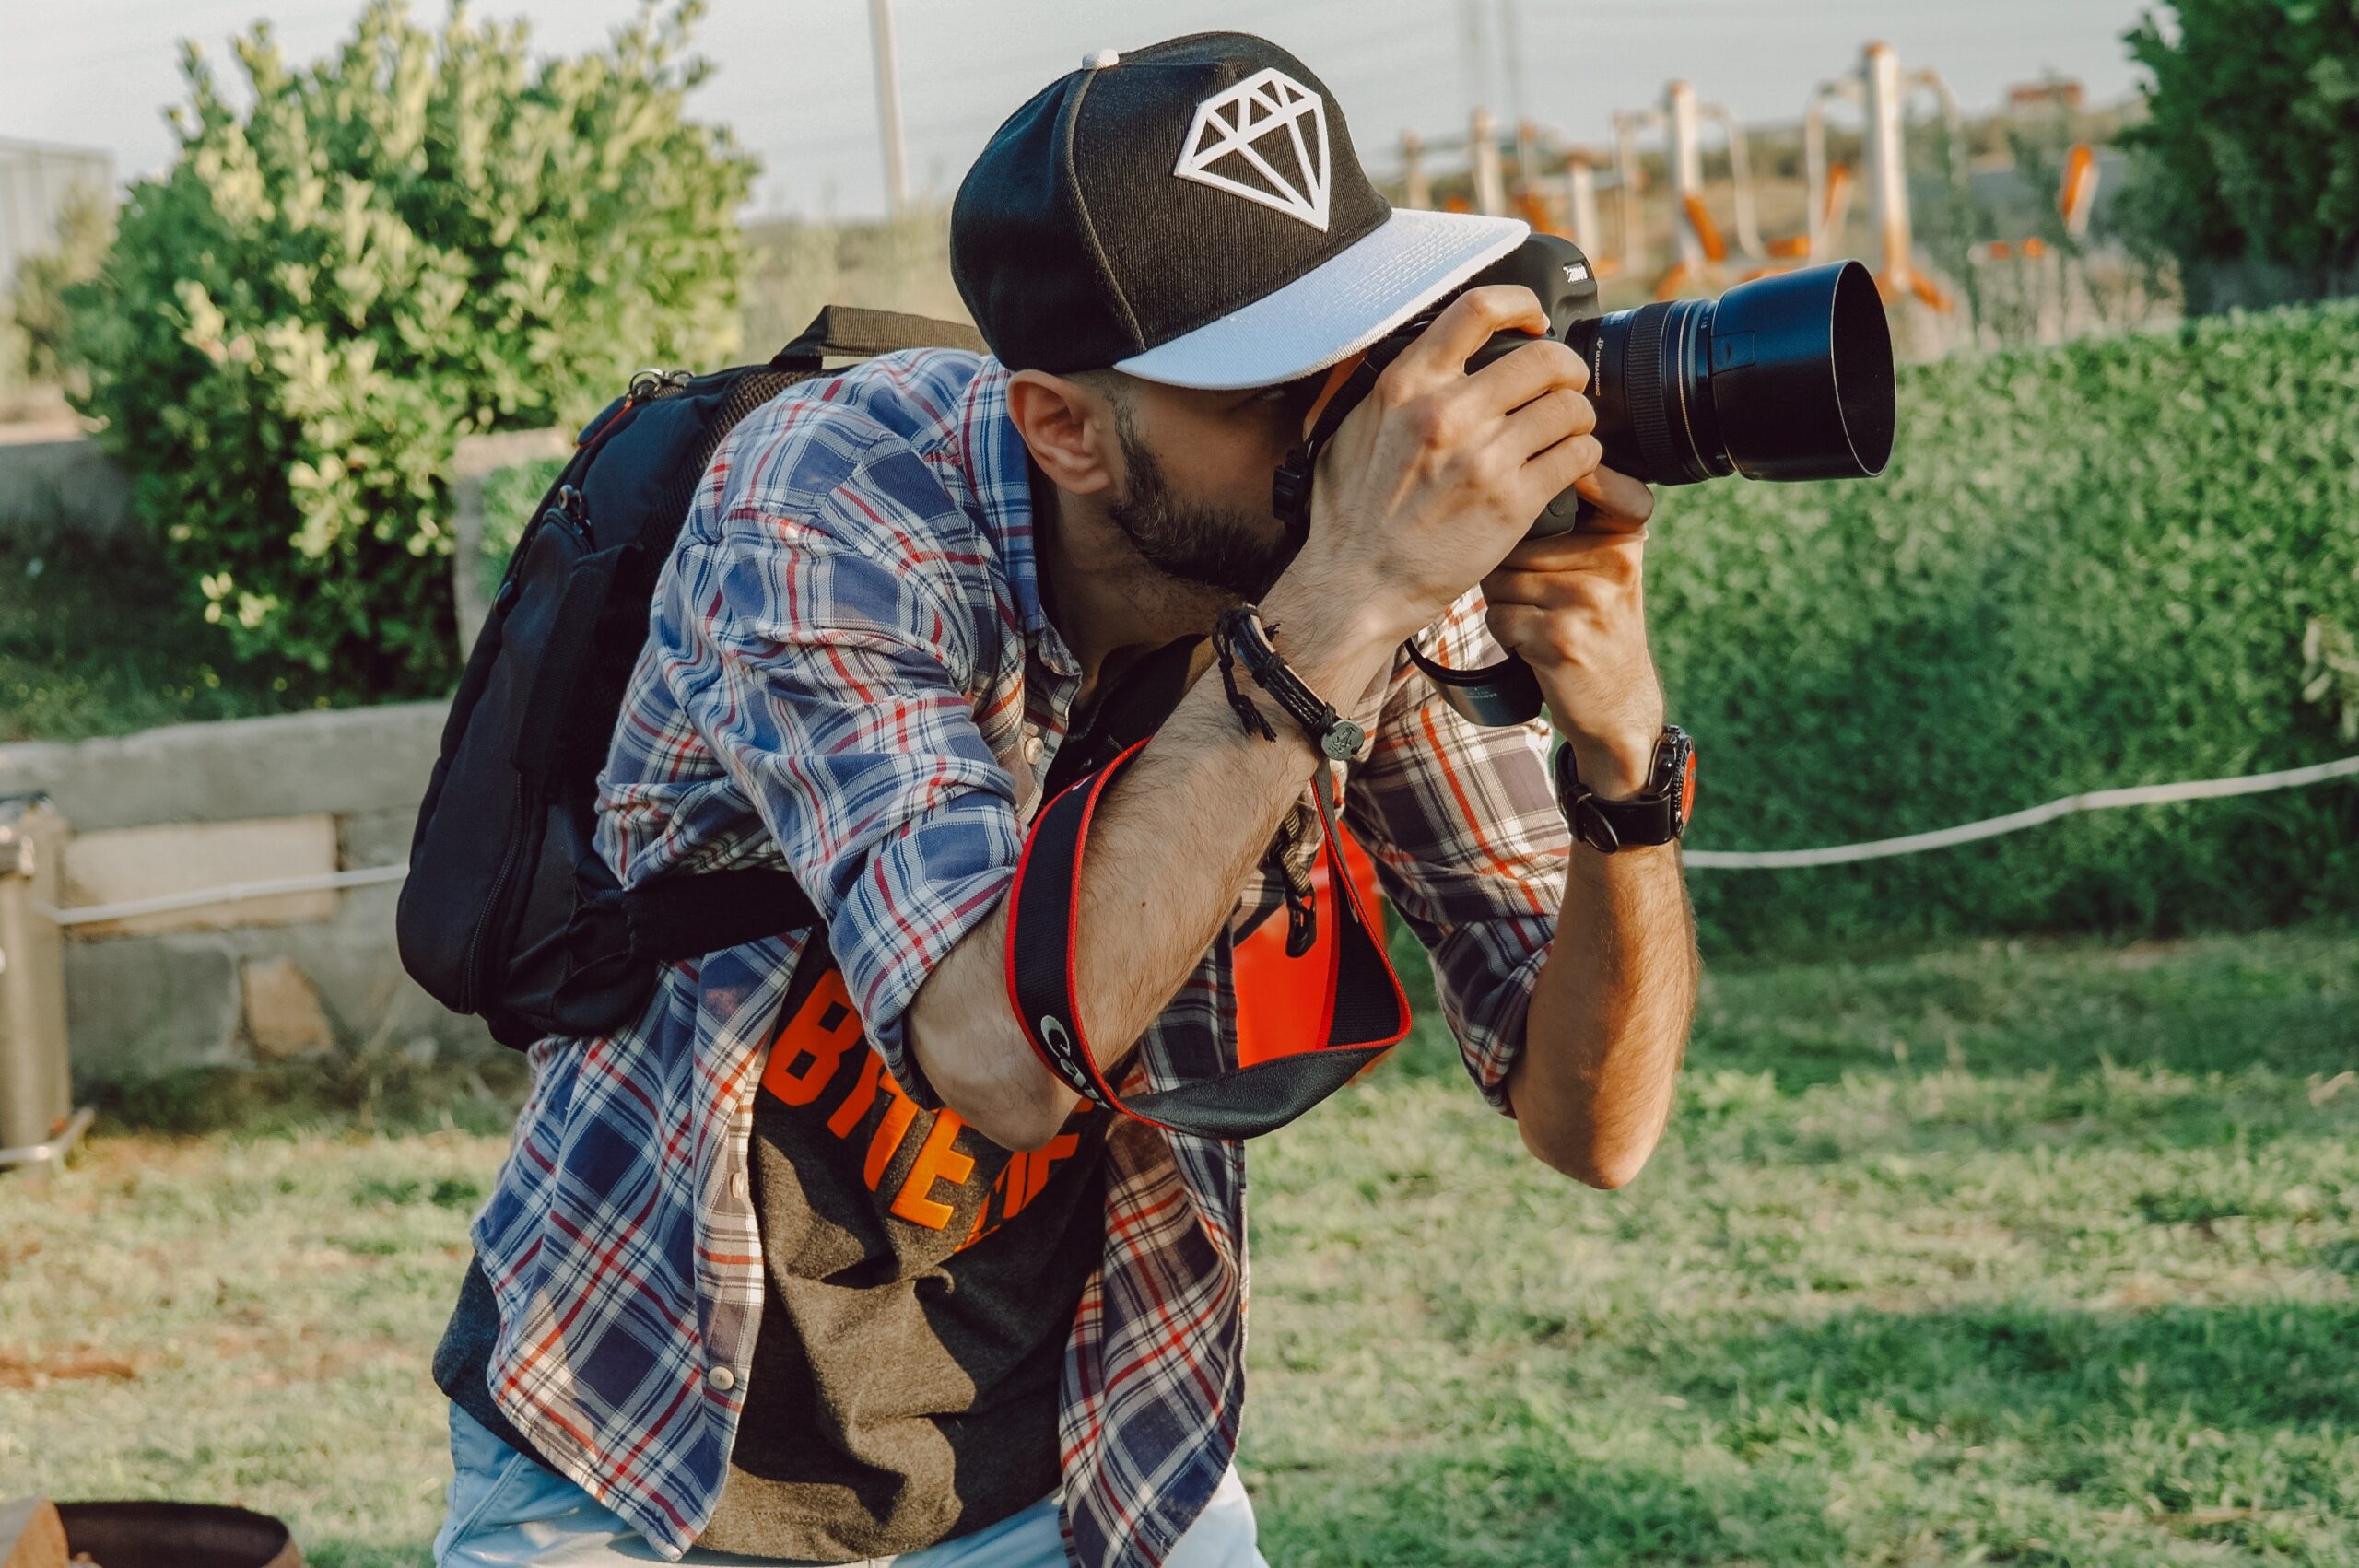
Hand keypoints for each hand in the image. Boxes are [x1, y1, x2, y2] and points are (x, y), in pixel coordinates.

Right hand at [1272, 285, 1599, 659]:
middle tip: (1565, 386)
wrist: (1356, 585)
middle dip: (1568, 369)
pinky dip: (1584, 456)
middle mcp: (1446, 413)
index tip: (1533, 321)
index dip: (1521, 304)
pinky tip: (1568, 466)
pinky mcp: (1512, 502)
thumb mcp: (1348, 431)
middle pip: (1546, 357)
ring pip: (1571, 407)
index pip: (1479, 308)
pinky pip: (1579, 456)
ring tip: (1566, 432)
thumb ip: (1389, 388)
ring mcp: (1482, 458)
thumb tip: (1414, 350)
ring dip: (1580, 417)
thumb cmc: (1350, 515)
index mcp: (1406, 385)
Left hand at [1480, 466, 1663, 798]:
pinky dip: (1506, 634)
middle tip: (1540, 600)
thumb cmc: (1597, 629)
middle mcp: (1612, 559)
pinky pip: (1499, 616)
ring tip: (1540, 623)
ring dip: (1505, 604)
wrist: (1619, 704)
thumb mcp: (1604, 568)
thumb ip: (1573, 525)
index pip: (1568, 485)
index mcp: (1623, 535)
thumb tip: (1495, 488)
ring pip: (1501, 578)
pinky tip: (1536, 646)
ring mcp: (1588, 597)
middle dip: (1509, 570)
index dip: (1532, 496)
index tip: (1532, 524)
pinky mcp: (1562, 635)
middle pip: (1515, 539)